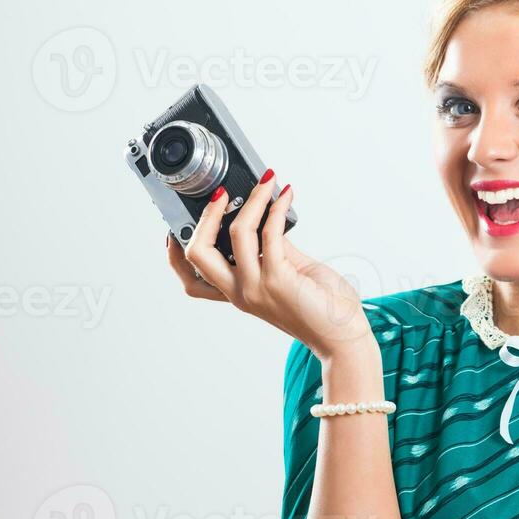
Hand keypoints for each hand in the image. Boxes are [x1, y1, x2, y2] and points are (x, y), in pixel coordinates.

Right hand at [165, 175, 373, 360]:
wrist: (343, 335)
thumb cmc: (322, 308)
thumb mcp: (288, 274)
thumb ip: (272, 249)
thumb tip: (266, 217)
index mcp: (239, 294)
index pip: (193, 281)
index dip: (176, 255)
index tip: (175, 228)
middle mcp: (242, 293)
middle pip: (198, 254)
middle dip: (205, 217)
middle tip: (221, 195)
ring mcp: (257, 287)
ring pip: (237, 233)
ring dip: (253, 200)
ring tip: (266, 183)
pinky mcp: (279, 279)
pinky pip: (271, 232)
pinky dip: (277, 208)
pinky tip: (286, 196)